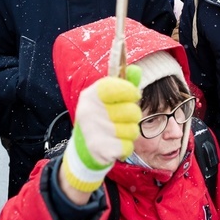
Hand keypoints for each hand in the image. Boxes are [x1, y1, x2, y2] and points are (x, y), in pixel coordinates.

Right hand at [60, 66, 141, 192]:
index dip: (130, 91)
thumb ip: (123, 84)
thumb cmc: (100, 119)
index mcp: (90, 95)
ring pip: (132, 130)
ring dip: (129, 133)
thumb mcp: (107, 100)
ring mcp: (94, 130)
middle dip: (133, 117)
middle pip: (132, 111)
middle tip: (121, 120)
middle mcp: (89, 111)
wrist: (82, 150)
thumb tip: (136, 69)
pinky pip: (128, 146)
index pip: (115, 87)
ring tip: (116, 134)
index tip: (135, 95)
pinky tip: (115, 146)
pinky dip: (125, 148)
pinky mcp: (100, 149)